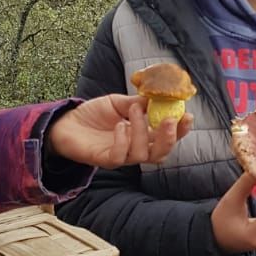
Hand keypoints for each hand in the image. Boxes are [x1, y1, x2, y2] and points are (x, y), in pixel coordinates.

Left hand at [47, 94, 191, 168]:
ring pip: (142, 155)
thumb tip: (159, 96)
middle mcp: (135, 149)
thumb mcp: (118, 102)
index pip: (167, 137)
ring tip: (133, 111)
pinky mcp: (105, 160)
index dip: (180, 129)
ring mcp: (121, 156)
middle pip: (161, 153)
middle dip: (169, 138)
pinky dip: (123, 140)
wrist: (67, 121)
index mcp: (142, 134)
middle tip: (169, 120)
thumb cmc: (94, 114)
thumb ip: (137, 102)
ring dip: (142, 131)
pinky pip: (120, 156)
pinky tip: (119, 125)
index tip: (187, 115)